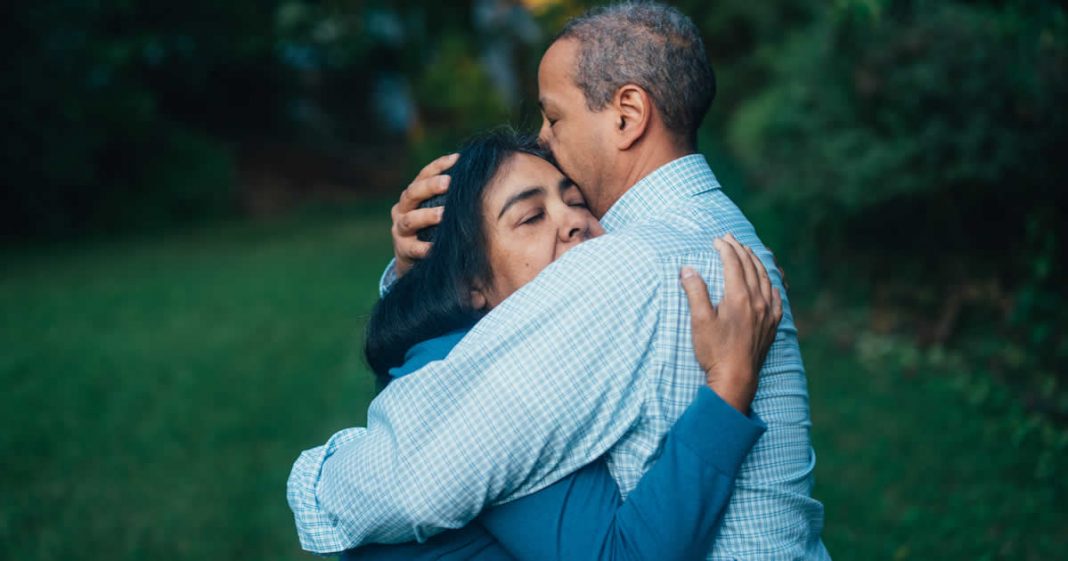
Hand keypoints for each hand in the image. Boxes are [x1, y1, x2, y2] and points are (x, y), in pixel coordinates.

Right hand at [390, 153, 457, 275]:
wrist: (411, 259)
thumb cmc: (429, 229)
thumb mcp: (434, 210)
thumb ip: (448, 196)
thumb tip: (476, 175)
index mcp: (411, 196)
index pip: (422, 175)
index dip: (438, 166)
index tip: (457, 159)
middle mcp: (401, 210)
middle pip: (412, 193)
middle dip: (430, 186)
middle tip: (448, 182)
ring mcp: (400, 230)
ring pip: (410, 219)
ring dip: (427, 215)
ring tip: (443, 214)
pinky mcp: (402, 250)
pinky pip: (413, 248)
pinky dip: (424, 248)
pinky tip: (436, 247)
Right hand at [680, 234, 782, 413]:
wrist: (736, 378)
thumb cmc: (715, 351)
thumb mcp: (699, 321)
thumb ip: (695, 292)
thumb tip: (687, 269)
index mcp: (739, 297)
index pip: (733, 263)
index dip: (725, 249)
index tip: (717, 240)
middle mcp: (757, 301)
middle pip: (751, 267)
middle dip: (740, 250)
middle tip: (730, 239)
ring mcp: (768, 313)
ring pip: (765, 279)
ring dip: (756, 262)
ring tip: (748, 252)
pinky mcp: (772, 325)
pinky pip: (777, 297)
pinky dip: (772, 284)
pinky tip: (770, 283)